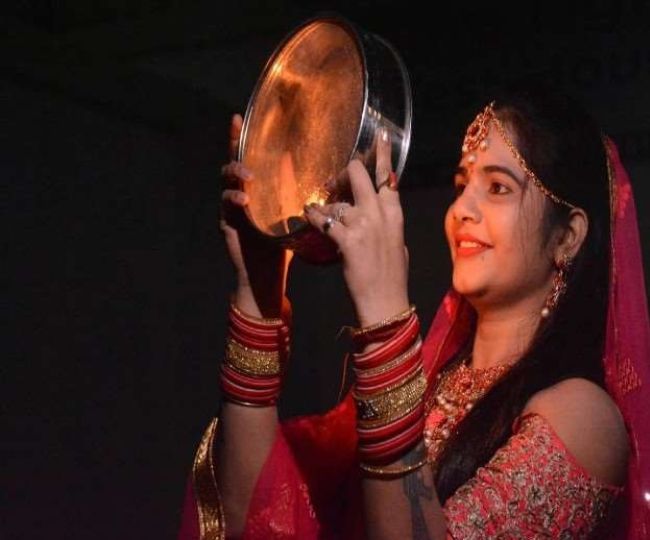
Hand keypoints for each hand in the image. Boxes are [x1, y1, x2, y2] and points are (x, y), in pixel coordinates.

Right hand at [220, 114, 292, 316]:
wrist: (267, 272)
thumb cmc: (279, 244)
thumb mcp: (289, 211)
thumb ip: (290, 187)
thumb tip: (301, 163)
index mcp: (254, 190)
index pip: (247, 158)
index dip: (241, 138)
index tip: (239, 117)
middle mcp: (239, 194)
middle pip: (231, 163)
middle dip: (233, 145)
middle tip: (237, 131)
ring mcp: (230, 208)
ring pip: (225, 181)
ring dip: (236, 174)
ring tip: (249, 177)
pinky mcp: (226, 222)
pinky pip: (225, 205)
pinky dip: (233, 200)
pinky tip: (244, 200)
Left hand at [303, 129, 409, 325]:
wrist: (385, 301)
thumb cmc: (392, 277)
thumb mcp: (397, 244)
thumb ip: (388, 223)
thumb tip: (380, 212)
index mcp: (396, 214)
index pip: (389, 177)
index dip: (383, 155)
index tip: (381, 136)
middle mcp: (381, 214)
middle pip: (360, 175)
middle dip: (344, 174)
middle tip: (335, 181)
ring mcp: (364, 226)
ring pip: (337, 200)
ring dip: (326, 206)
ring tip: (319, 212)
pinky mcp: (347, 240)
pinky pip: (325, 220)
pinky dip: (314, 217)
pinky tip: (307, 214)